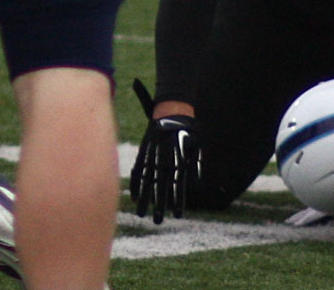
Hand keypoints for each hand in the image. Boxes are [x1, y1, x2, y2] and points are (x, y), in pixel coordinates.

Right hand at [130, 79, 201, 223]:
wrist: (172, 111)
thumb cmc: (189, 130)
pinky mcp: (143, 152)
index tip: (179, 215)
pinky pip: (138, 170)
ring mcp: (152, 156)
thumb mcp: (196, 147)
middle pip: (161, 186)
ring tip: (142, 214)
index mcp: (179, 157)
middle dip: (159, 204)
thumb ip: (196, 166)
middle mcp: (164, 159)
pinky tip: (134, 198)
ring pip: (147, 181)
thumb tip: (199, 185)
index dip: (178, 199)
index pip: (178, 184)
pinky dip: (135, 184)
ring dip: (145, 199)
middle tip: (158, 222)